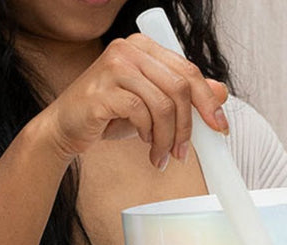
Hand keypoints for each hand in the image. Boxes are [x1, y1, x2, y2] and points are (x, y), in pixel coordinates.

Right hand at [40, 33, 228, 168]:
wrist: (65, 128)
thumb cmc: (108, 114)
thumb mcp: (153, 105)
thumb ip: (183, 96)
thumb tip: (221, 92)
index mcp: (144, 47)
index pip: (188, 70)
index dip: (208, 101)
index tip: (219, 127)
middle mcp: (129, 49)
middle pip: (179, 87)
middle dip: (187, 126)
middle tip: (184, 151)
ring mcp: (113, 67)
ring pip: (163, 104)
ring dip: (168, 137)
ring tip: (162, 154)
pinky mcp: (101, 90)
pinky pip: (141, 113)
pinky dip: (148, 134)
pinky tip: (144, 143)